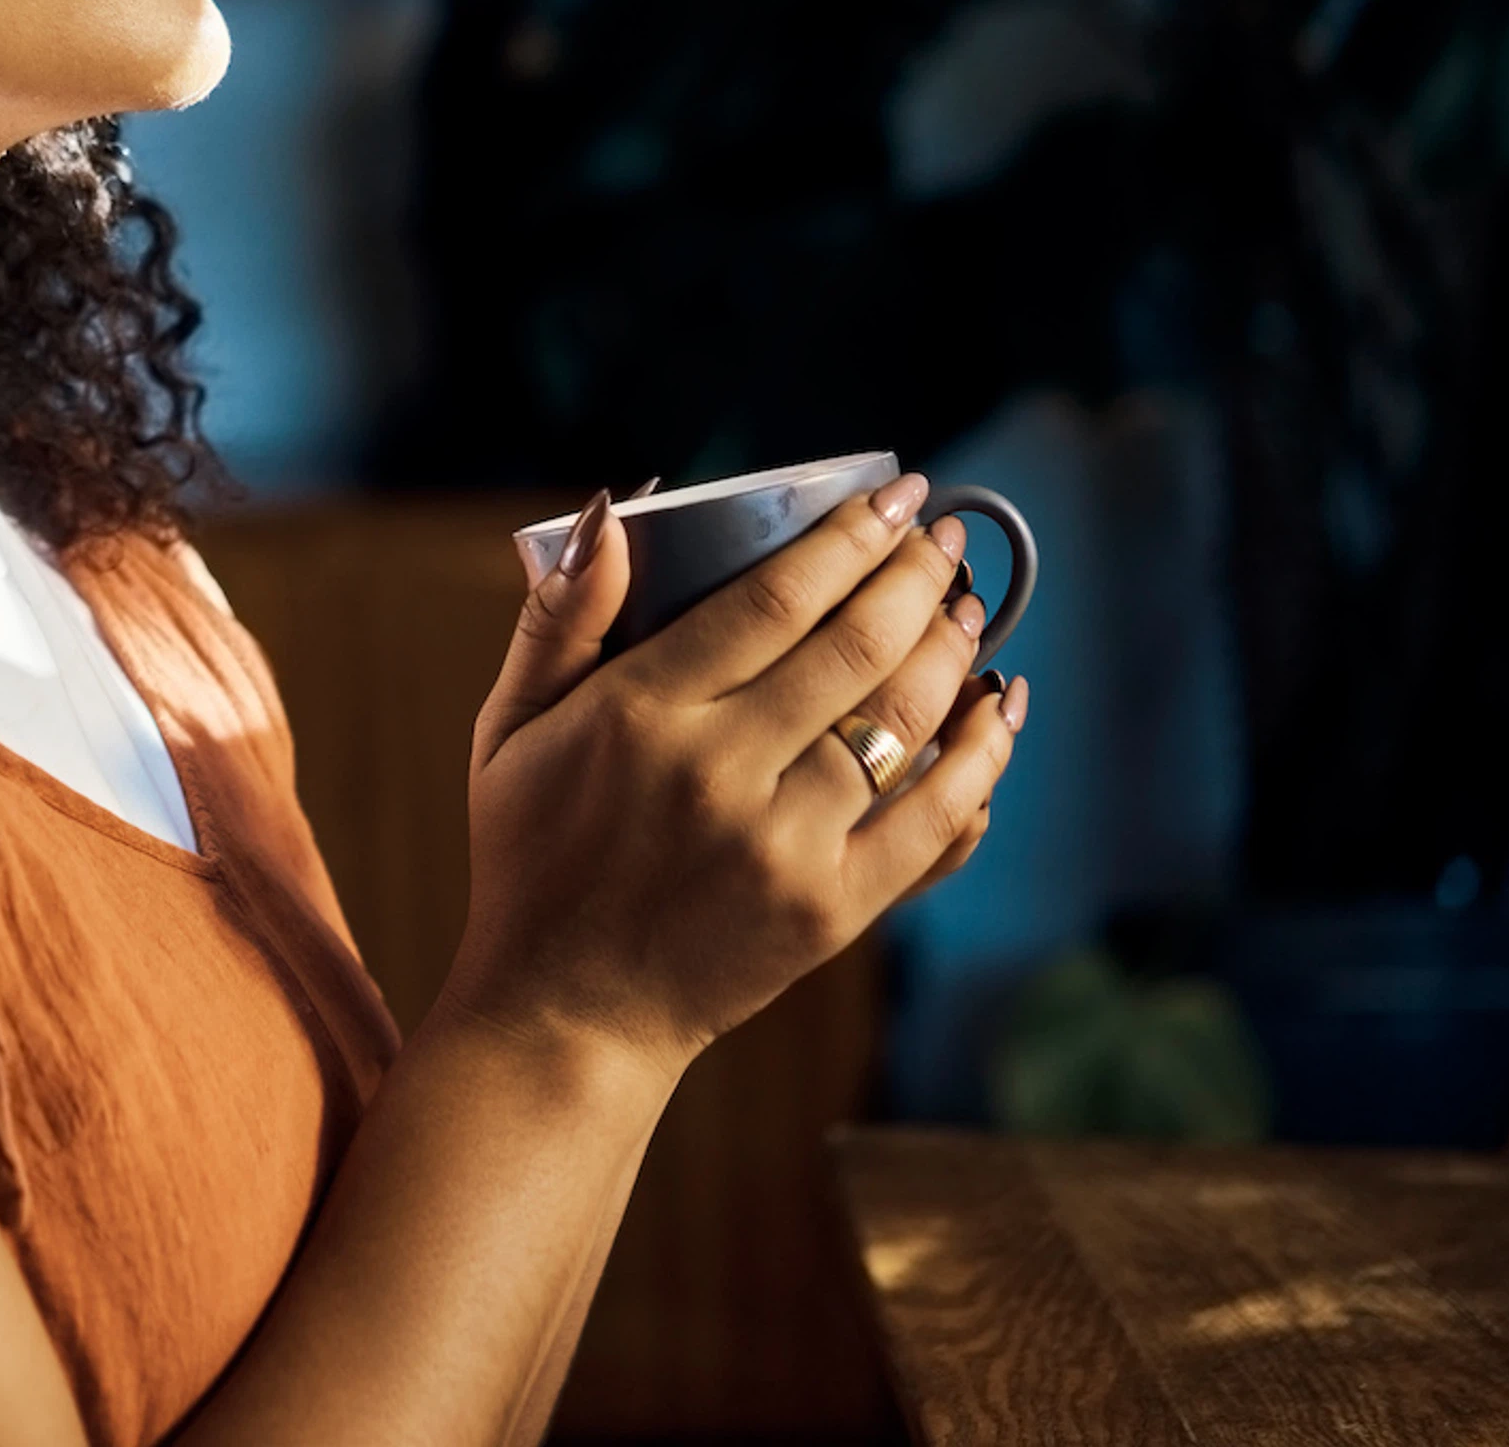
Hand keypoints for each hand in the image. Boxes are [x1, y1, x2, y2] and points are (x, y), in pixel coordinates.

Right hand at [442, 475, 1023, 1070]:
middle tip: (942, 537)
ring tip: (969, 607)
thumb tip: (612, 514)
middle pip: (853, 648)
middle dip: (916, 577)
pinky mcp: (829, 911)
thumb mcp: (510, 729)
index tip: (895, 496)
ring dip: (951, 652)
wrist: (566, 1012)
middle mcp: (718, 773)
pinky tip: (998, 711)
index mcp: (639, 715)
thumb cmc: (534, 856)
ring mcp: (782, 847)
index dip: (848, 537)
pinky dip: (978, 760)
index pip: (772, 598)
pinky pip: (931, 821)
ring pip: (901, 724)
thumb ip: (558, 619)